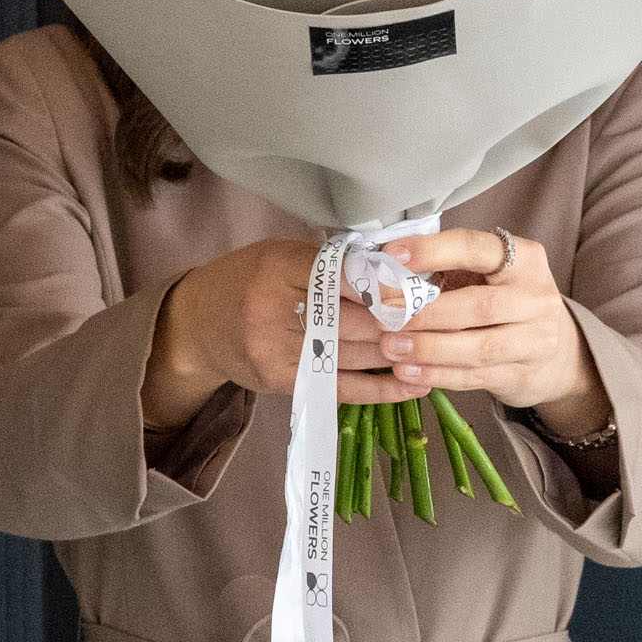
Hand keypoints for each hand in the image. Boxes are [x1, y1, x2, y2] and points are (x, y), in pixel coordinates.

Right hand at [141, 237, 420, 434]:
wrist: (196, 327)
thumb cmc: (245, 279)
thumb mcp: (280, 254)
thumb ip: (328, 262)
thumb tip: (390, 266)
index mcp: (277, 268)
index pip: (342, 276)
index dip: (385, 283)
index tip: (421, 283)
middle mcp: (275, 312)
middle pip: (353, 319)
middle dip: (401, 319)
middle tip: (445, 316)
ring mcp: (279, 353)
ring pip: (354, 354)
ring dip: (401, 352)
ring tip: (441, 346)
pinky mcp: (284, 383)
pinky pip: (342, 387)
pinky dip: (382, 388)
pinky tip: (415, 383)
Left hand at [361, 229, 613, 436]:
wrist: (558, 351)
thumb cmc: (506, 301)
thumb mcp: (488, 275)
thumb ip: (448, 269)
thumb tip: (386, 268)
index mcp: (524, 259)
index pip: (475, 248)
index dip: (432, 250)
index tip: (391, 255)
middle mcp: (536, 297)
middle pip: (479, 305)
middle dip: (426, 312)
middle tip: (385, 315)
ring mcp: (536, 340)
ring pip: (479, 347)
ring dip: (429, 348)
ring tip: (390, 347)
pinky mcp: (523, 375)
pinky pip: (475, 377)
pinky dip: (438, 375)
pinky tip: (407, 372)